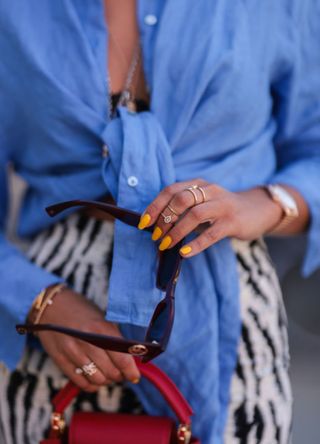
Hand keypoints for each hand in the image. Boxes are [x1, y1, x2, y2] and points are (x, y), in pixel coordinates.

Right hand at [36, 288, 139, 391]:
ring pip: (97, 379)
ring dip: (106, 380)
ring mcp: (72, 352)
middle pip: (110, 371)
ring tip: (107, 373)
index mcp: (101, 328)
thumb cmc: (82, 312)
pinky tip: (94, 378)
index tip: (134, 376)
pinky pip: (81, 382)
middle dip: (119, 375)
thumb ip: (114, 339)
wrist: (52, 306)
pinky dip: (91, 385)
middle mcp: (87, 341)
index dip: (130, 370)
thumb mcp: (101, 319)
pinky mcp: (60, 360)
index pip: (121, 358)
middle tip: (121, 372)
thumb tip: (129, 360)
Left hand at [139, 179, 283, 256]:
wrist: (257, 210)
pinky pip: (211, 233)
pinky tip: (184, 253)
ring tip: (166, 245)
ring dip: (176, 231)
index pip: (170, 190)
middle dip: (164, 219)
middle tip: (156, 237)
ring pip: (195, 215)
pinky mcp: (233, 222)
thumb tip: (157, 228)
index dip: (154, 206)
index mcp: (198, 184)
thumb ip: (183, 210)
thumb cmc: (222, 210)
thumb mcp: (202, 203)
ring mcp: (223, 205)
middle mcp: (210, 190)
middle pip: (180, 200)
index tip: (143, 223)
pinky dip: (195, 244)